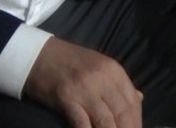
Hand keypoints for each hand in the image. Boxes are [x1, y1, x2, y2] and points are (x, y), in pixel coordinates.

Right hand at [23, 37, 141, 127]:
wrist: (38, 55)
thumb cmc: (70, 61)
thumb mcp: (100, 66)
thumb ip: (118, 84)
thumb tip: (138, 99)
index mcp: (114, 71)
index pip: (133, 101)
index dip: (136, 121)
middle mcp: (103, 79)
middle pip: (122, 112)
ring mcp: (85, 89)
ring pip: (106, 121)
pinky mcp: (66, 99)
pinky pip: (83, 123)